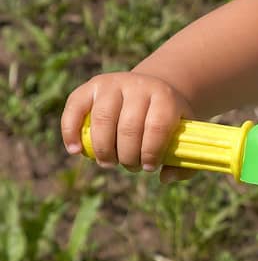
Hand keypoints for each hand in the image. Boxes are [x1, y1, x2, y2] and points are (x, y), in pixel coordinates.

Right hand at [61, 72, 193, 173]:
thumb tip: (165, 177)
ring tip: (109, 162)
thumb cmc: (167, 120)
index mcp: (164, 97)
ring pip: (102, 120)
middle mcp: (137, 85)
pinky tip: (76, 151)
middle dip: (127, 155)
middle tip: (130, 166)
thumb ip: (183, 160)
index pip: (157, 126)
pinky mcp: (90, 86)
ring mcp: (112, 83)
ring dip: (103, 149)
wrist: (151, 89)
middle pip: (128, 127)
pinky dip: (71, 132)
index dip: (151, 152)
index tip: (149, 167)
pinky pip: (75, 108)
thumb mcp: (183, 134)